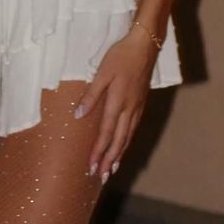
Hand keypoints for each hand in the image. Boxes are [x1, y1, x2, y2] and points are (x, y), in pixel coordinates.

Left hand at [74, 28, 159, 181]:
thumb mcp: (102, 73)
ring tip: (112, 168)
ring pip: (128, 137)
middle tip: (101, 176)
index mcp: (118, 103)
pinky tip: (124, 144)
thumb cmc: (120, 57)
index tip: (91, 167)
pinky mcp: (142, 103)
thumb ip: (91, 95)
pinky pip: (134, 128)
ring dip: (119, 154)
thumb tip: (79, 115)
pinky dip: (127, 141)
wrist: (145, 46)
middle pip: (119, 141)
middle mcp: (130, 109)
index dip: (99, 152)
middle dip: (109, 160)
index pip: (107, 133)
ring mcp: (137, 107)